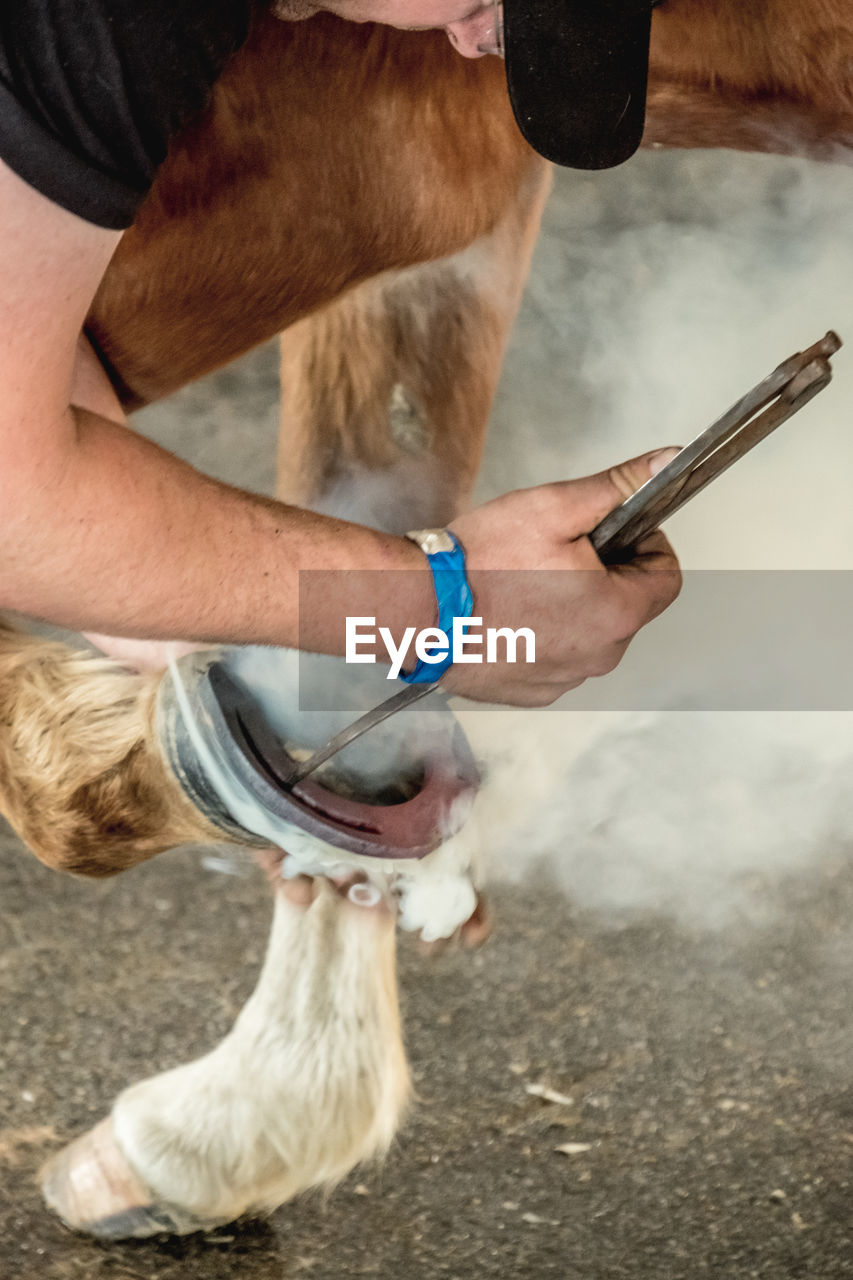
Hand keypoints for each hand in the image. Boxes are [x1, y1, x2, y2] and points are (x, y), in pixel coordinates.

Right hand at [440, 447, 681, 704]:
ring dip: (573, 607)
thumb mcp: (553, 508)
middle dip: (604, 576)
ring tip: (525, 583)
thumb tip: (665, 464)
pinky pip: (556, 659)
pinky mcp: (533, 692)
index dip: (645, 545)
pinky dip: (543, 636)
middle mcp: (600, 656)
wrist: (419, 611)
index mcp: (617, 612)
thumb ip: (616, 488)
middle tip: (555, 553)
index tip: (611, 533)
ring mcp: (566, 679)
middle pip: (626, 607)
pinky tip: (510, 614)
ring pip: (590, 634)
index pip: (666, 577)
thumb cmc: (481, 563)